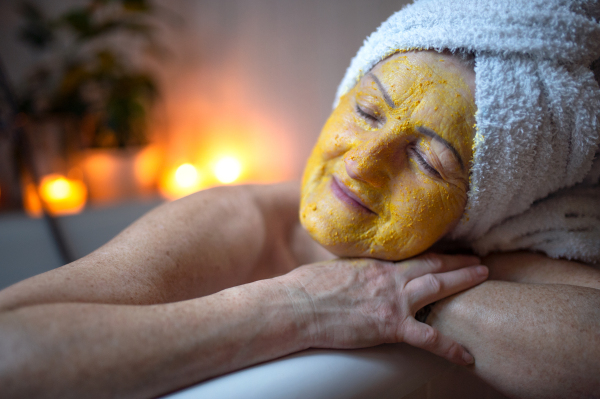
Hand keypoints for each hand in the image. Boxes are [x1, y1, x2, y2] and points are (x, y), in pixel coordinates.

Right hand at [278, 253, 486, 364]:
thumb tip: (357, 270)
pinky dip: (450, 347)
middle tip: (478, 259)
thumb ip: (356, 269)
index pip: (412, 254)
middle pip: (431, 264)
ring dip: (463, 280)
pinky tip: (467, 356)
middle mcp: (389, 278)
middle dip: (457, 261)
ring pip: (437, 287)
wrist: (297, 307)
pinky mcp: (390, 326)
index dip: (434, 251)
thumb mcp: (335, 269)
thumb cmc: (307, 288)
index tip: (448, 249)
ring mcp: (392, 300)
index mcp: (375, 264)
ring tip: (483, 276)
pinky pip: (428, 337)